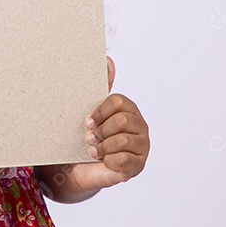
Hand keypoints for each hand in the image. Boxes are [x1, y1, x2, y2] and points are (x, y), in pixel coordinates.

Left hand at [71, 56, 149, 191]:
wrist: (83, 167)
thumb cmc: (91, 136)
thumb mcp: (94, 112)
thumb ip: (103, 87)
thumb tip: (108, 59)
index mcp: (130, 110)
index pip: (118, 101)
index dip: (100, 111)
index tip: (88, 121)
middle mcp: (141, 127)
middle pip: (121, 120)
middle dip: (101, 131)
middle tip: (90, 137)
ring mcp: (142, 147)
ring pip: (121, 140)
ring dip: (102, 146)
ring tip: (94, 150)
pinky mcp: (138, 166)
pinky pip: (122, 160)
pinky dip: (107, 161)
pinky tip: (104, 160)